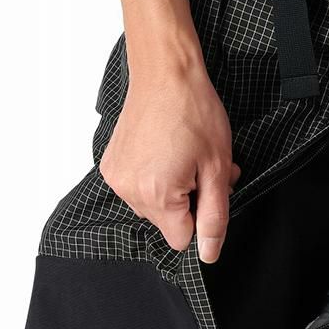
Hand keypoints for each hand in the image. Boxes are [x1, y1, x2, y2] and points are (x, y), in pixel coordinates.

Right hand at [99, 50, 239, 262]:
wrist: (165, 74)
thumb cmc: (195, 112)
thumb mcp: (217, 168)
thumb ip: (214, 217)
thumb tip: (209, 254)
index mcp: (157, 196)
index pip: (181, 239)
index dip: (201, 217)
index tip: (207, 188)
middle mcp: (130, 191)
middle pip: (167, 223)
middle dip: (188, 201)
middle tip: (201, 167)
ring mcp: (116, 178)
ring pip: (153, 206)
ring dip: (171, 189)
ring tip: (184, 155)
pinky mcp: (111, 165)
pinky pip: (137, 188)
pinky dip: (153, 177)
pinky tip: (164, 151)